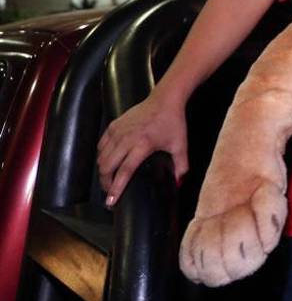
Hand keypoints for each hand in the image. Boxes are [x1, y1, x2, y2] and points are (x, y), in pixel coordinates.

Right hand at [97, 91, 188, 206]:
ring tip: (109, 179)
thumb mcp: (180, 145)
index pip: (125, 172)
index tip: (110, 202)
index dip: (116, 189)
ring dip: (103, 171)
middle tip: (110, 192)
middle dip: (106, 183)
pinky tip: (108, 161)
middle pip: (107, 167)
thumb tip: (179, 183)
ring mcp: (117, 131)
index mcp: (142, 145)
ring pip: (101, 157)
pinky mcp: (113, 125)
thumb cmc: (173, 122)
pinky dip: (102, 156)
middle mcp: (126, 139)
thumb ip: (181, 166)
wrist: (165, 99)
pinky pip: (101, 145)